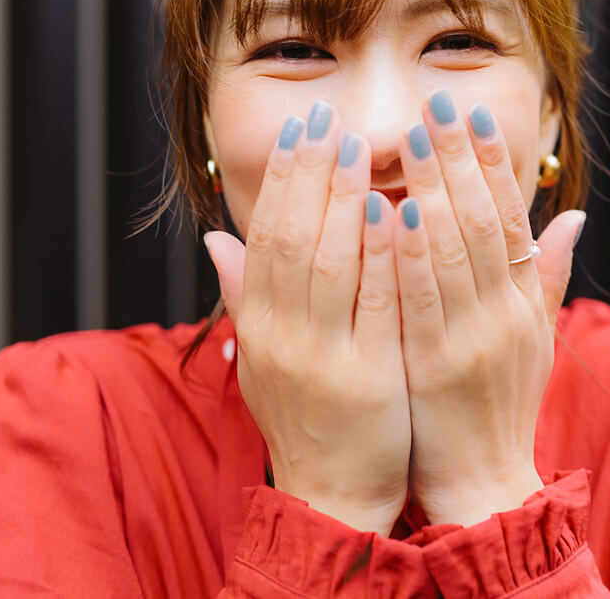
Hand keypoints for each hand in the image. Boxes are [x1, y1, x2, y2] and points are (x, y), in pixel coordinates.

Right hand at [204, 102, 410, 535]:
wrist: (333, 494)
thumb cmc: (305, 418)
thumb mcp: (260, 358)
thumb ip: (243, 295)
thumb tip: (213, 235)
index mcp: (260, 326)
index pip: (266, 236)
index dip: (283, 179)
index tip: (301, 128)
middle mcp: (282, 338)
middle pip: (292, 238)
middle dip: (309, 172)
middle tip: (327, 115)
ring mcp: (324, 358)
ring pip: (327, 264)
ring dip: (341, 199)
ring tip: (357, 145)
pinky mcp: (369, 379)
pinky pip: (375, 307)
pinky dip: (382, 257)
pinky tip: (396, 210)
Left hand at [394, 91, 585, 526]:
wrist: (486, 481)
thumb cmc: (501, 405)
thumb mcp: (536, 337)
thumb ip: (549, 275)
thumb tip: (574, 217)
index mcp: (524, 302)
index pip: (511, 218)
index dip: (493, 164)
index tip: (474, 116)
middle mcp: (505, 312)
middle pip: (483, 220)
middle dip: (460, 158)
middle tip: (437, 104)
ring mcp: (473, 338)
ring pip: (454, 250)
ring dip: (432, 189)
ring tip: (413, 138)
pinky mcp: (437, 367)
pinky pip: (421, 301)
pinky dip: (408, 255)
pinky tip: (390, 213)